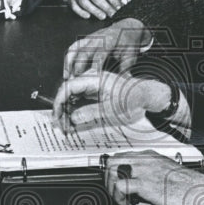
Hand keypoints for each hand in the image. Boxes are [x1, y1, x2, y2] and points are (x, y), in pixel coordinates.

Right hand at [52, 71, 170, 132]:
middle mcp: (92, 79)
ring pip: (73, 96)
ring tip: (67, 125)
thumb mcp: (111, 110)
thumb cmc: (133, 99)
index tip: (57, 115)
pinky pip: (80, 99)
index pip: (69, 86)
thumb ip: (90, 113)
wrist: (147, 96)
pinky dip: (75, 109)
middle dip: (62, 108)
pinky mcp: (96, 91)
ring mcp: (93, 85)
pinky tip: (74, 120)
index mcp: (95, 79)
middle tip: (61, 124)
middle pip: (68, 91)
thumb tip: (73, 117)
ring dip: (68, 110)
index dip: (59, 101)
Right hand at [62, 18, 150, 78]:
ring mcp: (89, 38)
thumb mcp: (131, 55)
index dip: (94, 68)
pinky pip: (73, 48)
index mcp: (109, 41)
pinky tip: (67, 69)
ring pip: (75, 50)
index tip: (90, 80)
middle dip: (78, 68)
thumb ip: (125, 68)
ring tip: (67, 77)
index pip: (99, 55)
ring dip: (69, 64)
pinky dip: (68, 58)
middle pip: (83, 53)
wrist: (126, 28)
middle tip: (75, 82)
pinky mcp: (84, 39)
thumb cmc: (128, 43)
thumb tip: (122, 82)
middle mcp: (97, 38)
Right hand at [63, 0, 121, 19]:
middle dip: (105, 7)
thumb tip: (121, 6)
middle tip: (113, 14)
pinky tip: (88, 16)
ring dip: (95, 10)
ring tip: (103, 16)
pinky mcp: (70, 0)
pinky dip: (82, 12)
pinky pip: (76, 8)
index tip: (119, 8)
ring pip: (85, 3)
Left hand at [104, 153, 203, 204]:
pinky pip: (119, 187)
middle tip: (117, 193)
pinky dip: (119, 198)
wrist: (201, 191)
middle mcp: (145, 160)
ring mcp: (144, 170)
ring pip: (112, 172)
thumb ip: (153, 174)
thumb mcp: (167, 173)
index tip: (115, 183)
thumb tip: (140, 184)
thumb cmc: (189, 187)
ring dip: (112, 188)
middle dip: (109, 178)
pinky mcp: (145, 183)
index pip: (122, 156)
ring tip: (122, 200)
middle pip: (113, 162)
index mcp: (151, 156)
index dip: (115, 171)